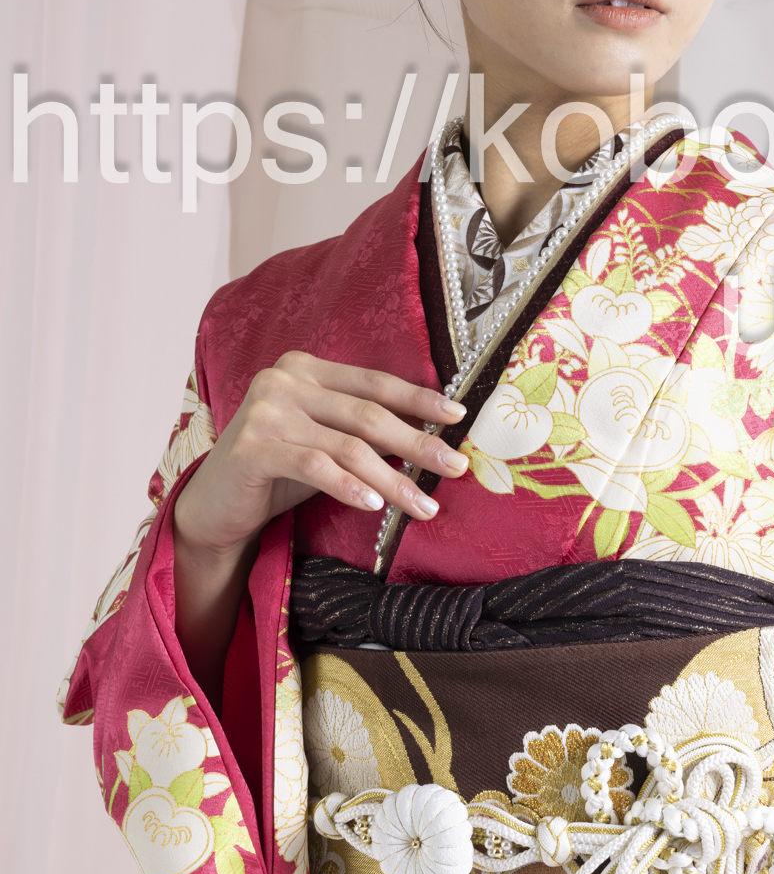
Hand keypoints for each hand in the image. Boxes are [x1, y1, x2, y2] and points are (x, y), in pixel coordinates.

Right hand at [174, 351, 467, 561]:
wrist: (215, 505)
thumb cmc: (279, 471)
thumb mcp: (327, 443)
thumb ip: (366, 431)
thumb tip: (434, 438)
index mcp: (305, 368)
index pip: (374, 382)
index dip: (419, 399)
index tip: (459, 416)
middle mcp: (282, 379)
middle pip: (367, 414)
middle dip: (418, 444)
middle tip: (455, 468)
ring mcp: (264, 410)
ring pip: (347, 446)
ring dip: (393, 479)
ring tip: (424, 506)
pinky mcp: (252, 447)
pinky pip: (315, 467)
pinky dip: (350, 487)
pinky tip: (374, 506)